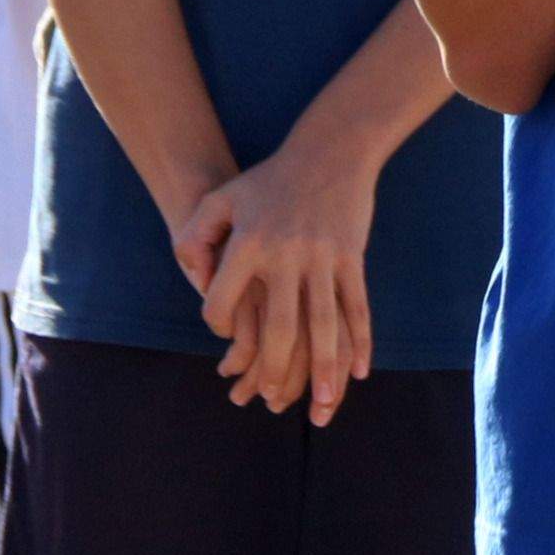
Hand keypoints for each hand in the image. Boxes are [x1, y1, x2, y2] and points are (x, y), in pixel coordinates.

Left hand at [180, 135, 378, 422]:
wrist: (330, 150)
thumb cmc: (269, 179)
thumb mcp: (221, 198)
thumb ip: (194, 236)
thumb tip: (193, 279)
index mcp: (248, 245)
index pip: (222, 301)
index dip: (215, 323)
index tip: (222, 333)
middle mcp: (286, 256)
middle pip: (282, 327)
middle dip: (278, 370)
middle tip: (272, 400)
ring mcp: (323, 259)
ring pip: (326, 325)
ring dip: (326, 368)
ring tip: (325, 404)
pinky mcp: (351, 258)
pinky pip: (357, 307)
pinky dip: (361, 341)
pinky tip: (360, 371)